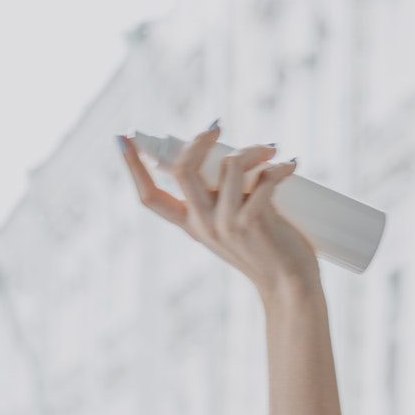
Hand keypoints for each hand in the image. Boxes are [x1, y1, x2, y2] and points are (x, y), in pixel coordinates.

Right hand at [118, 121, 320, 296]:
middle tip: (217, 128)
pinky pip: (263, 179)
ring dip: (254, 150)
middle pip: (183, 169)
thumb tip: (225, 157)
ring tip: (273, 152)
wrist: (290, 286)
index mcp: (191, 225)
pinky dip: (279, 167)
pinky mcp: (254, 223)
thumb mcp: (231, 228)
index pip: (149, 197)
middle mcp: (203, 224)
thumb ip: (221, 202)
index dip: (133, 167)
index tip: (124, 138)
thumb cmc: (267, 252)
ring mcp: (227, 224)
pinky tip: (290, 166)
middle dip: (199, 140)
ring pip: (230, 164)